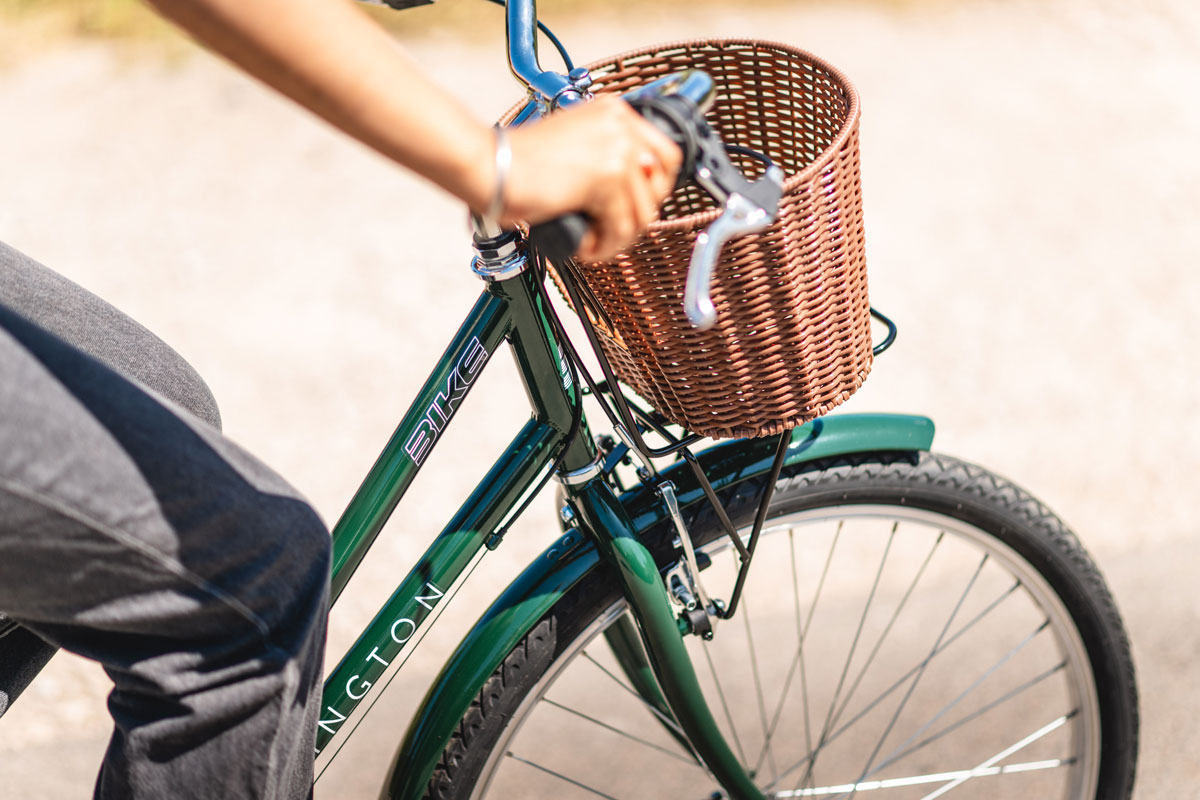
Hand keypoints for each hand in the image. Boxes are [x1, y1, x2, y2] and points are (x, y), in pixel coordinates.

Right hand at [500, 96, 681, 260]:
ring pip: (642, 212)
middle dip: (639, 215)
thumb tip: (631, 192)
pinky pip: (622, 227)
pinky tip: (586, 245)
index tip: (637, 205)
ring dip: (619, 237)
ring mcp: (617, 149)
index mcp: (614, 112)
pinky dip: (606, 245)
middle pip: (660, 184)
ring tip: (594, 241)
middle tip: (613, 230)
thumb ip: (602, 155)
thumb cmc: (517, 161)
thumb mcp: (571, 144)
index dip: (655, 188)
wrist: (489, 165)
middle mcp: (621, 125)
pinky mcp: (607, 178)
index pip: (665, 153)